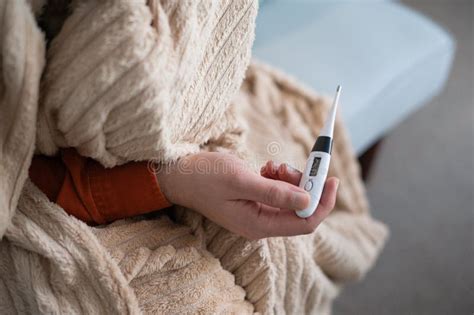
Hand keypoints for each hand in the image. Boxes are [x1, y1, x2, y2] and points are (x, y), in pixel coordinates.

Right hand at [156, 152, 338, 239]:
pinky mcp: (254, 201)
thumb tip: (308, 201)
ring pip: (290, 199)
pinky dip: (279, 178)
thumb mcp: (240, 180)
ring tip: (274, 165)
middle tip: (296, 165)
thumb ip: (274, 192)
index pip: (304, 223)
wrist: (180, 175)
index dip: (322, 202)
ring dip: (290, 179)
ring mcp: (257, 213)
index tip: (331, 178)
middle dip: (304, 186)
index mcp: (258, 225)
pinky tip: (267, 168)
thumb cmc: (204, 176)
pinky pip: (278, 192)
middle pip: (300, 211)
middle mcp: (260, 223)